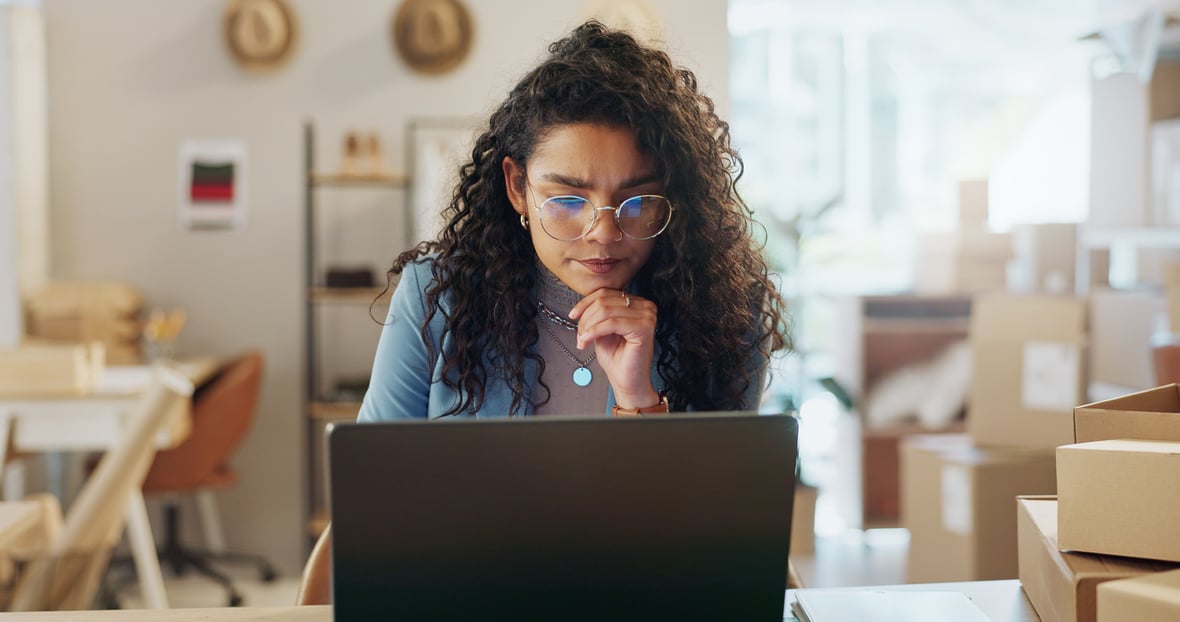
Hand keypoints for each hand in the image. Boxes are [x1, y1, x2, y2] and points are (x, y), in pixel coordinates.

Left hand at [568, 289, 661, 408]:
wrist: (627, 381)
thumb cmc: (617, 358)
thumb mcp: (602, 329)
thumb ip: (597, 313)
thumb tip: (581, 305)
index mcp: (636, 303)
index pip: (606, 292)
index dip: (585, 303)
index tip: (572, 315)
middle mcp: (645, 306)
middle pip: (604, 300)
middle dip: (585, 317)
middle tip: (579, 335)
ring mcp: (647, 315)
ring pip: (606, 310)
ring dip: (588, 325)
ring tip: (582, 340)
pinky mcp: (644, 327)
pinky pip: (611, 323)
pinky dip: (594, 331)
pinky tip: (586, 341)